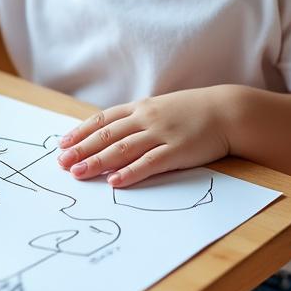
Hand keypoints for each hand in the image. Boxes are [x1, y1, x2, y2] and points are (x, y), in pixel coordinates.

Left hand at [56, 87, 236, 187]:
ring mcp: (161, 134)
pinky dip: (130, 173)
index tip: (63, 143)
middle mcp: (146, 118)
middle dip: (81, 149)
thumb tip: (115, 133)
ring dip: (97, 162)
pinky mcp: (177, 151)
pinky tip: (114, 182)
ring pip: (122, 149)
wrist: (228, 111)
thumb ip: (139, 118)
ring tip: (78, 174)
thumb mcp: (163, 108)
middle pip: (107, 135)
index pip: (103, 120)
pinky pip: (149, 163)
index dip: (81, 132)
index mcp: (141, 107)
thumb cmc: (195, 112)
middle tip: (61, 163)